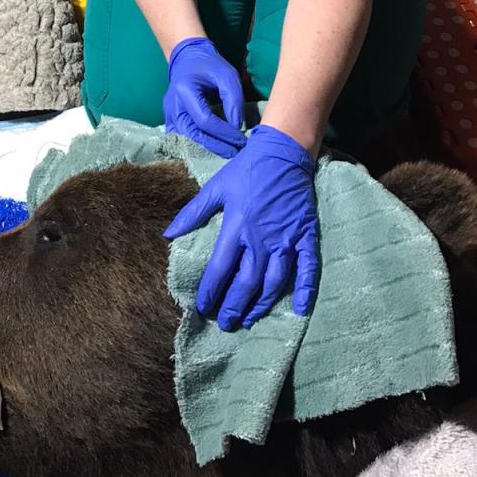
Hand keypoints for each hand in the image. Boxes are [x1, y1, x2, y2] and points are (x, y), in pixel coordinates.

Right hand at [163, 36, 245, 158]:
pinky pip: (181, 137)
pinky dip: (195, 145)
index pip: (204, 120)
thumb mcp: (227, 75)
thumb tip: (237, 127)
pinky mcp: (170, 118)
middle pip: (193, 134)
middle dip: (216, 146)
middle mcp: (172, 105)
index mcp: (184, 90)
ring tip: (226, 152)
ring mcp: (168, 113)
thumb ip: (233, 99)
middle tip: (236, 152)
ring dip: (206, 148)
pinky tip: (211, 148)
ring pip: (185, 139)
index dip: (224, 132)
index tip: (241, 138)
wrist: (187, 58)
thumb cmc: (209, 64)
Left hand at [163, 123, 319, 328]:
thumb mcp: (216, 187)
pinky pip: (308, 268)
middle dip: (234, 307)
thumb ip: (193, 213)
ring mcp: (285, 239)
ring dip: (261, 304)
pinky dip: (305, 289)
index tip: (203, 308)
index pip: (219, 268)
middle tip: (226, 324)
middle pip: (246, 282)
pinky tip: (299, 309)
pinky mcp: (305, 236)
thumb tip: (168, 234)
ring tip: (250, 319)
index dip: (210, 292)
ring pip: (273, 281)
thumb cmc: (246, 170)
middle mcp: (260, 238)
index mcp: (236, 226)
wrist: (283, 153)